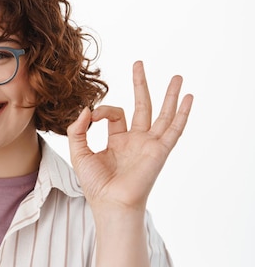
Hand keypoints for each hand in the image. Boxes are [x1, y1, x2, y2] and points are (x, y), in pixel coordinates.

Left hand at [67, 61, 192, 213]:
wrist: (111, 203)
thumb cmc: (95, 184)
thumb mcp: (79, 152)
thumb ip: (78, 130)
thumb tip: (86, 109)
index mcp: (117, 141)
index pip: (113, 114)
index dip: (101, 110)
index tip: (91, 117)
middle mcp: (136, 141)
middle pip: (141, 106)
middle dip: (140, 84)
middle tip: (139, 63)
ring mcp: (149, 145)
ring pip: (162, 114)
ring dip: (169, 95)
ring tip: (177, 77)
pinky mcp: (159, 150)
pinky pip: (174, 129)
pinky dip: (182, 114)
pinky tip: (189, 98)